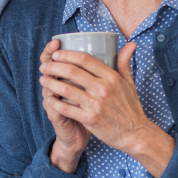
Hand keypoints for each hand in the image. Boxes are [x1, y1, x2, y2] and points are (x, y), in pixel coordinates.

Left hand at [40, 42, 174, 176]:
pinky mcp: (90, 119)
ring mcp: (96, 104)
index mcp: (112, 77)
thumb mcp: (129, 83)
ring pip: (67, 89)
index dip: (67, 55)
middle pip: (73, 72)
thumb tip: (130, 44)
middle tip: (45, 66)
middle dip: (54, 67)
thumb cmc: (130, 107)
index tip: (56, 54)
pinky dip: (55, 103)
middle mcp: (103, 89)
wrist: (135, 133)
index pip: (86, 59)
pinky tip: (49, 99)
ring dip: (51, 83)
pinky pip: (67, 109)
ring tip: (43, 80)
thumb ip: (124, 62)